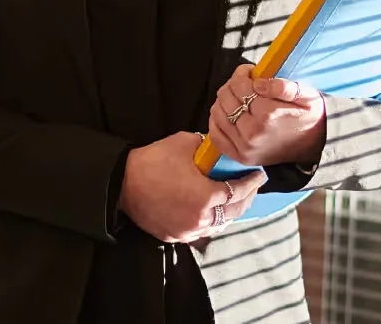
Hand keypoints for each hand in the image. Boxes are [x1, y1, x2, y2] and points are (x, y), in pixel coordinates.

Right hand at [119, 132, 266, 242]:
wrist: (121, 183)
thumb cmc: (151, 162)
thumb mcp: (183, 143)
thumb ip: (206, 147)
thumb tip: (217, 149)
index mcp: (207, 196)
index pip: (239, 191)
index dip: (252, 182)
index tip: (260, 175)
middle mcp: (202, 219)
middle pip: (234, 212)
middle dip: (246, 198)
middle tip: (251, 187)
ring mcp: (189, 231)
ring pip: (220, 225)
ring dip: (230, 212)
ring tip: (234, 200)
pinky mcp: (176, 236)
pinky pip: (202, 231)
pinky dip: (211, 221)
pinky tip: (212, 212)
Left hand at [206, 64, 325, 168]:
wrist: (314, 146)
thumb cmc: (308, 117)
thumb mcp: (307, 96)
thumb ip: (283, 86)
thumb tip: (257, 83)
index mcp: (269, 114)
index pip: (239, 86)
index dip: (241, 74)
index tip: (249, 72)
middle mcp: (253, 133)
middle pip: (225, 98)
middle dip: (232, 85)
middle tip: (243, 84)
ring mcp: (245, 147)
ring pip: (217, 114)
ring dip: (223, 101)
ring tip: (237, 97)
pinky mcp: (240, 156)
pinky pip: (215, 135)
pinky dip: (216, 121)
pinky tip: (226, 113)